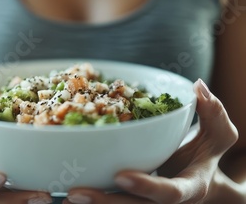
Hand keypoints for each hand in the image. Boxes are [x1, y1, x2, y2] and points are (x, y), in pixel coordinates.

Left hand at [64, 79, 239, 203]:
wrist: (197, 180)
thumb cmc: (205, 156)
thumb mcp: (218, 137)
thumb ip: (213, 114)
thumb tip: (198, 86)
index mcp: (187, 189)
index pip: (168, 193)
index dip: (146, 187)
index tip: (121, 175)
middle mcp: (161, 202)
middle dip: (103, 202)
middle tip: (74, 192)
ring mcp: (143, 203)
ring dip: (90, 203)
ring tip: (62, 194)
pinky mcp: (130, 199)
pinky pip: (109, 201)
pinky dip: (89, 197)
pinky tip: (61, 192)